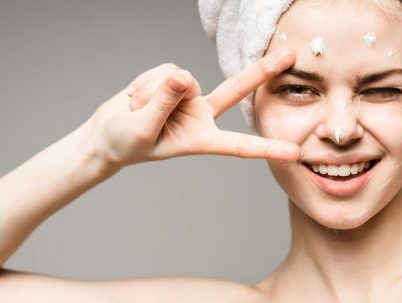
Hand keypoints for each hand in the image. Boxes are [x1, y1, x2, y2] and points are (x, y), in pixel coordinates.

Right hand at [82, 47, 300, 168]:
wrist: (107, 132)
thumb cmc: (125, 142)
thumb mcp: (142, 129)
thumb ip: (163, 103)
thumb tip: (182, 75)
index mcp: (200, 139)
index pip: (238, 144)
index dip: (266, 148)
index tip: (294, 152)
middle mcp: (200, 114)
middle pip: (235, 90)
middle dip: (261, 72)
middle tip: (290, 56)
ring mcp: (188, 95)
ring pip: (183, 77)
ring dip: (154, 91)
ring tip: (138, 109)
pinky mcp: (174, 80)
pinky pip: (166, 69)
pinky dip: (147, 82)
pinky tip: (137, 96)